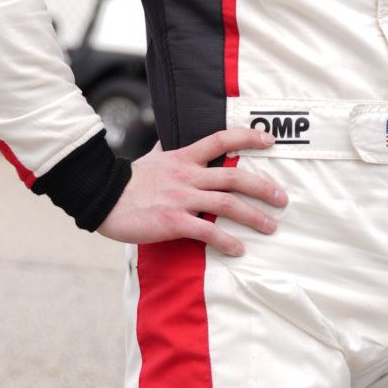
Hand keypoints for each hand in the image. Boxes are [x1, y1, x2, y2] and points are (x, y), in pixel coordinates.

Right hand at [97, 128, 288, 256]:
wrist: (104, 197)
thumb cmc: (128, 180)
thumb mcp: (151, 158)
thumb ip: (164, 149)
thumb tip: (169, 138)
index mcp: (184, 157)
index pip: (221, 140)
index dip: (247, 137)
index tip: (269, 141)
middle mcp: (188, 175)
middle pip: (235, 177)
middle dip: (263, 187)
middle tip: (282, 198)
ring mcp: (182, 198)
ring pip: (227, 204)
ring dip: (254, 216)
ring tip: (271, 227)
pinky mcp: (174, 221)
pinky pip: (207, 231)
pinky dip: (226, 241)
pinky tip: (239, 249)